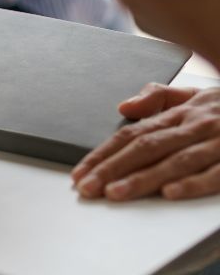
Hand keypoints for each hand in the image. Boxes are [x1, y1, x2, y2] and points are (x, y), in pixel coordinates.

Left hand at [71, 83, 219, 200]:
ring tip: (116, 193)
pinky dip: (192, 183)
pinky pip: (215, 173)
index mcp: (182, 113)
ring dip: (144, 179)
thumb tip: (124, 106)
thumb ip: (160, 99)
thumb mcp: (196, 94)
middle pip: (147, 146)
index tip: (81, 172)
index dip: (104, 153)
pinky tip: (170, 193)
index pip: (132, 133)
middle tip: (88, 187)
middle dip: (113, 168)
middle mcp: (196, 125)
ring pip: (175, 161)